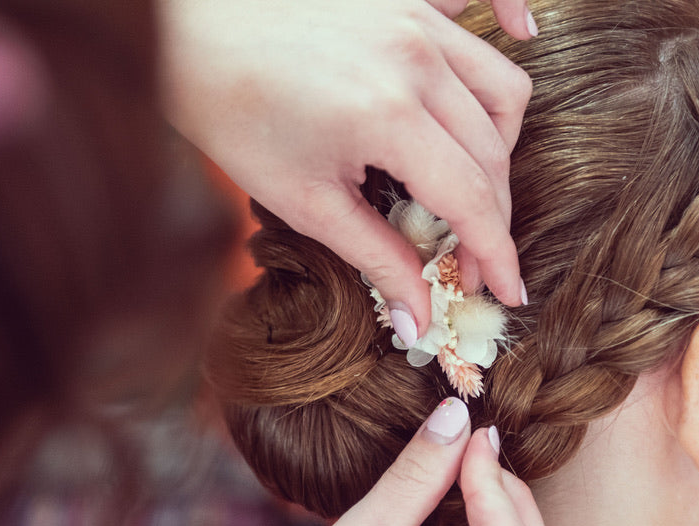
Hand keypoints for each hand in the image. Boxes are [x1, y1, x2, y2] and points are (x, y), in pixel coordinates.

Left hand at [159, 0, 534, 338]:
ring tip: (471, 189)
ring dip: (500, 150)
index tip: (506, 291)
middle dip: (493, 217)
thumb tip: (418, 321)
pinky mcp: (407, 0)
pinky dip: (500, 56)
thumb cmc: (230, 113)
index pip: (472, 198)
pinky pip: (481, 27)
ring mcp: (417, 21)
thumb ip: (376, 259)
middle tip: (470, 260)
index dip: (496, 253)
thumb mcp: (304, 200)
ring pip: (503, 93)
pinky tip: (513, 60)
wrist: (185, 30)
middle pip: (494, 154)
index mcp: (390, 116)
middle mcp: (418, 60)